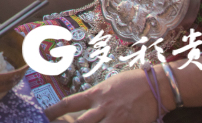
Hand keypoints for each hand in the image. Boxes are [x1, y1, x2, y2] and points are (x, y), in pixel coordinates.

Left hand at [44, 68, 162, 122]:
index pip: (69, 103)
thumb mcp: (110, 85)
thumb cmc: (133, 82)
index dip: (54, 111)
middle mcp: (103, 107)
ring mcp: (116, 119)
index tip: (44, 115)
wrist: (156, 86)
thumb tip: (86, 105)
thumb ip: (97, 96)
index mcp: (96, 94)